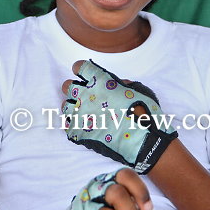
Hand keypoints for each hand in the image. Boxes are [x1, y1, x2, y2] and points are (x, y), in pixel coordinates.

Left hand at [61, 60, 177, 173]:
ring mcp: (80, 114)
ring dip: (73, 107)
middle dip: (74, 89)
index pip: (80, 67)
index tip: (86, 75)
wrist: (144, 141)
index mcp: (100, 81)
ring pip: (65, 106)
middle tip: (85, 96)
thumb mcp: (138, 89)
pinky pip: (68, 126)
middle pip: (67, 86)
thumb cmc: (145, 114)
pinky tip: (85, 126)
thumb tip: (115, 83)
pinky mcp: (79, 132)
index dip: (82, 70)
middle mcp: (86, 94)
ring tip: (84, 113)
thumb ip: (121, 83)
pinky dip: (75, 126)